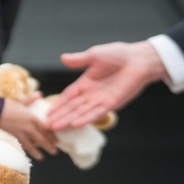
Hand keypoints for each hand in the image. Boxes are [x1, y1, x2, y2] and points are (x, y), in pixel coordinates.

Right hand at [0, 99, 57, 160]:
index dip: (52, 136)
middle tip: (54, 151)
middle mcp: (29, 128)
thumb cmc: (7, 105)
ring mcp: (21, 135)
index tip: (57, 140)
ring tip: (42, 157)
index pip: (46, 129)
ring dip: (38, 152)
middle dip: (49, 146)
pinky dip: (26, 151)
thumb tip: (39, 94)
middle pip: (42, 139)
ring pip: (32, 146)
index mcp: (33, 119)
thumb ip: (31, 99)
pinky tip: (28, 155)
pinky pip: (22, 146)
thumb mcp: (20, 102)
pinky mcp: (13, 139)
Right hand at [46, 41, 167, 129]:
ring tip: (56, 128)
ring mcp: (101, 100)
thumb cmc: (118, 55)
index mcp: (86, 83)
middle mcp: (92, 94)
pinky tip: (75, 124)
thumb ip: (78, 60)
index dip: (58, 105)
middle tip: (46, 126)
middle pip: (72, 108)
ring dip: (68, 120)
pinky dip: (86, 118)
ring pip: (81, 112)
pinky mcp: (112, 103)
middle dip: (59, 117)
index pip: (68, 97)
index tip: (47, 114)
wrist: (137, 59)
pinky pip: (96, 112)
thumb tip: (62, 58)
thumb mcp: (94, 55)